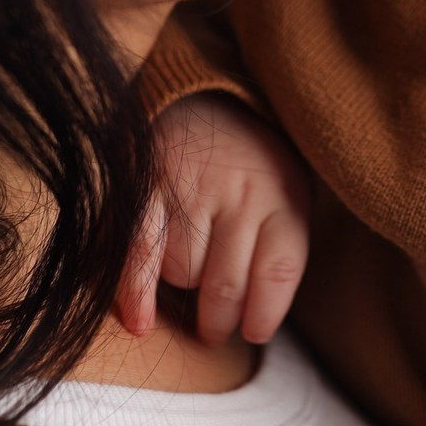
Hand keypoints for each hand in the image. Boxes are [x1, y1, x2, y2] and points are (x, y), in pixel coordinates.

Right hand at [115, 93, 310, 345]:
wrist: (204, 95)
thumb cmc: (250, 160)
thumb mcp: (288, 188)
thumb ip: (280, 243)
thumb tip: (257, 317)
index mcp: (283, 194)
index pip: (278, 270)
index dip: (265, 312)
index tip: (255, 330)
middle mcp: (240, 192)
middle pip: (226, 286)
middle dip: (218, 321)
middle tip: (214, 327)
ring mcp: (193, 188)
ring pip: (183, 274)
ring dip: (182, 286)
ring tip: (190, 264)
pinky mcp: (149, 185)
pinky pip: (141, 251)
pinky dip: (136, 291)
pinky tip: (140, 322)